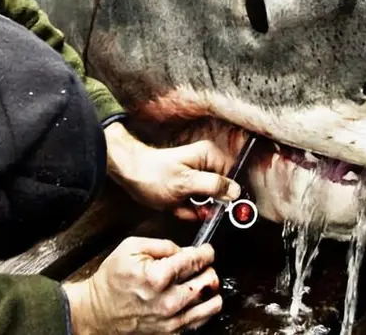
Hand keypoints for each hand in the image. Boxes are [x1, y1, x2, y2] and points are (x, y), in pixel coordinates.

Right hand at [63, 237, 222, 334]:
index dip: (206, 252)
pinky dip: (205, 307)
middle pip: (209, 280)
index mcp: (158, 276)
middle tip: (200, 265)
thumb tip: (186, 250)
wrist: (99, 311)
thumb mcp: (131, 248)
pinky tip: (197, 298)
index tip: (206, 250)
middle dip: (207, 268)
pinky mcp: (172, 332)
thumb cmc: (113, 280)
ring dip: (210, 289)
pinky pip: (202, 320)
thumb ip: (163, 244)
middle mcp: (168, 300)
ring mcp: (172, 319)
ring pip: (212, 303)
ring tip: (201, 281)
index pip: (196, 260)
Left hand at [105, 124, 239, 220]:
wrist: (129, 174)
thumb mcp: (186, 183)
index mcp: (210, 156)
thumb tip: (236, 191)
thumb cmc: (153, 174)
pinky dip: (186, 209)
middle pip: (221, 192)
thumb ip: (214, 186)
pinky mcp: (188, 187)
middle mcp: (206, 164)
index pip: (234, 177)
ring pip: (207, 202)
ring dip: (194, 209)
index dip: (228, 195)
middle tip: (193, 206)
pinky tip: (175, 206)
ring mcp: (197, 176)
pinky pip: (195, 204)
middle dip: (207, 205)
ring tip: (180, 204)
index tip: (221, 206)